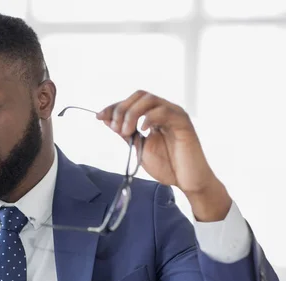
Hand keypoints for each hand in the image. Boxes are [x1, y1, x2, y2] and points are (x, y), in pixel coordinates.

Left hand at [96, 90, 230, 220]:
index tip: (99, 116)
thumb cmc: (167, 166)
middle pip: (139, 95)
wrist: (186, 181)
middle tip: (117, 129)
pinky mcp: (183, 123)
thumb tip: (108, 120)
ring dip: (132, 113)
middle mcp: (164, 111)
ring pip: (150, 99)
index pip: (131, 102)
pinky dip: (149, 118)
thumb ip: (126, 133)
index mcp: (153, 116)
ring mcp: (174, 115)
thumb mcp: (138, 148)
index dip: (114, 107)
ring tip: (127, 131)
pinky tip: (143, 130)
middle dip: (122, 109)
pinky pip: (164, 111)